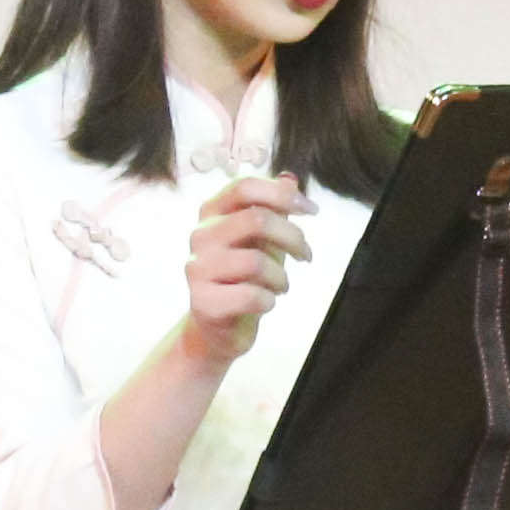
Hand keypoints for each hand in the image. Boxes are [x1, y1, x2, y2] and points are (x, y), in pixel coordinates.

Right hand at [179, 177, 311, 367]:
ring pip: (257, 261)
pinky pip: (251, 296)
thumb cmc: (241, 278)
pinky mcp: (203, 302)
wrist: (216, 329)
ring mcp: (198, 268)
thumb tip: (289, 179)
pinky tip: (265, 303)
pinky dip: (268, 301)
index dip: (282, 194)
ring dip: (281, 277)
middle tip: (306, 254)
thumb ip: (272, 208)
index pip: (245, 187)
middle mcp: (200, 236)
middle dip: (292, 236)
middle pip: (257, 219)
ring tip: (280, 286)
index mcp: (212, 213)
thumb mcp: (261, 240)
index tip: (311, 210)